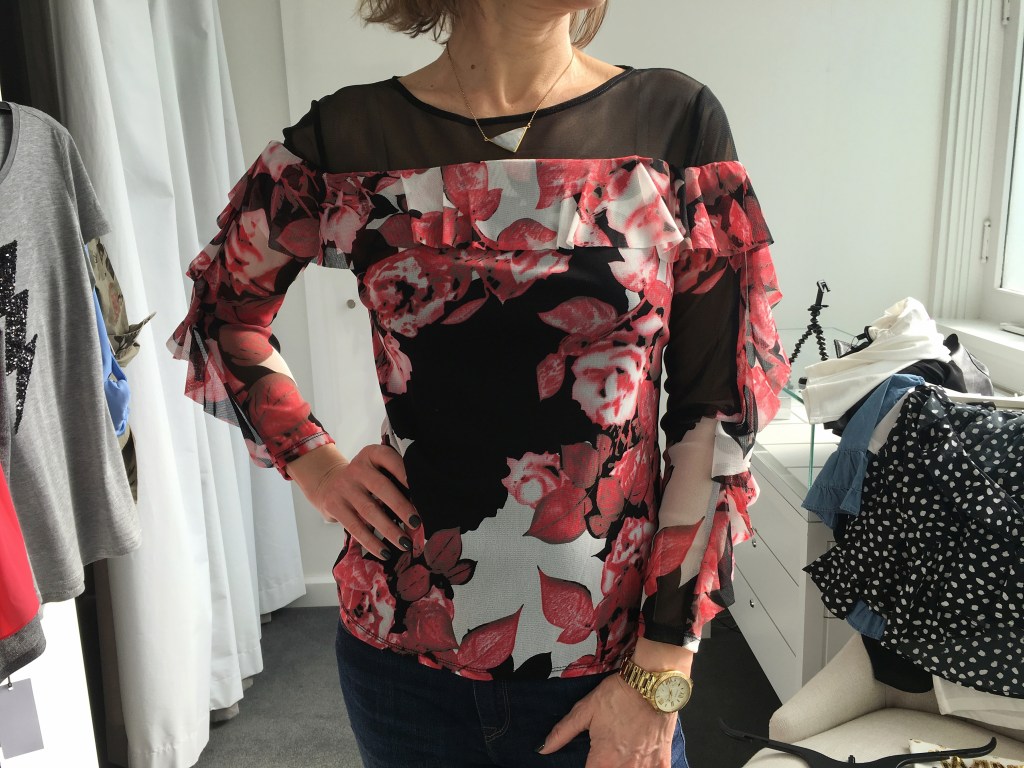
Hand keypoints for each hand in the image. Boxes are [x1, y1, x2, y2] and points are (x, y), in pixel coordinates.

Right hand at [287, 443, 418, 559]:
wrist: (327, 482)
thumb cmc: (363, 479)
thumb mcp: (375, 468)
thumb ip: (393, 478)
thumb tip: (420, 506)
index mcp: (371, 455)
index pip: (389, 459)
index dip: (404, 472)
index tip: (419, 489)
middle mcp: (356, 469)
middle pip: (381, 488)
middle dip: (401, 507)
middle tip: (417, 523)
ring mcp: (343, 487)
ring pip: (369, 511)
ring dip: (390, 530)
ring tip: (405, 543)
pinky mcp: (334, 506)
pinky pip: (356, 527)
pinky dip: (372, 542)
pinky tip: (385, 552)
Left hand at [538, 673, 676, 767]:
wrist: (652, 683)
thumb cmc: (619, 694)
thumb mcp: (585, 710)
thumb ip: (563, 732)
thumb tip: (542, 749)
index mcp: (603, 760)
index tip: (587, 763)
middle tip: (601, 760)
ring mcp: (646, 767)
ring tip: (617, 760)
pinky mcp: (663, 762)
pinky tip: (639, 764)